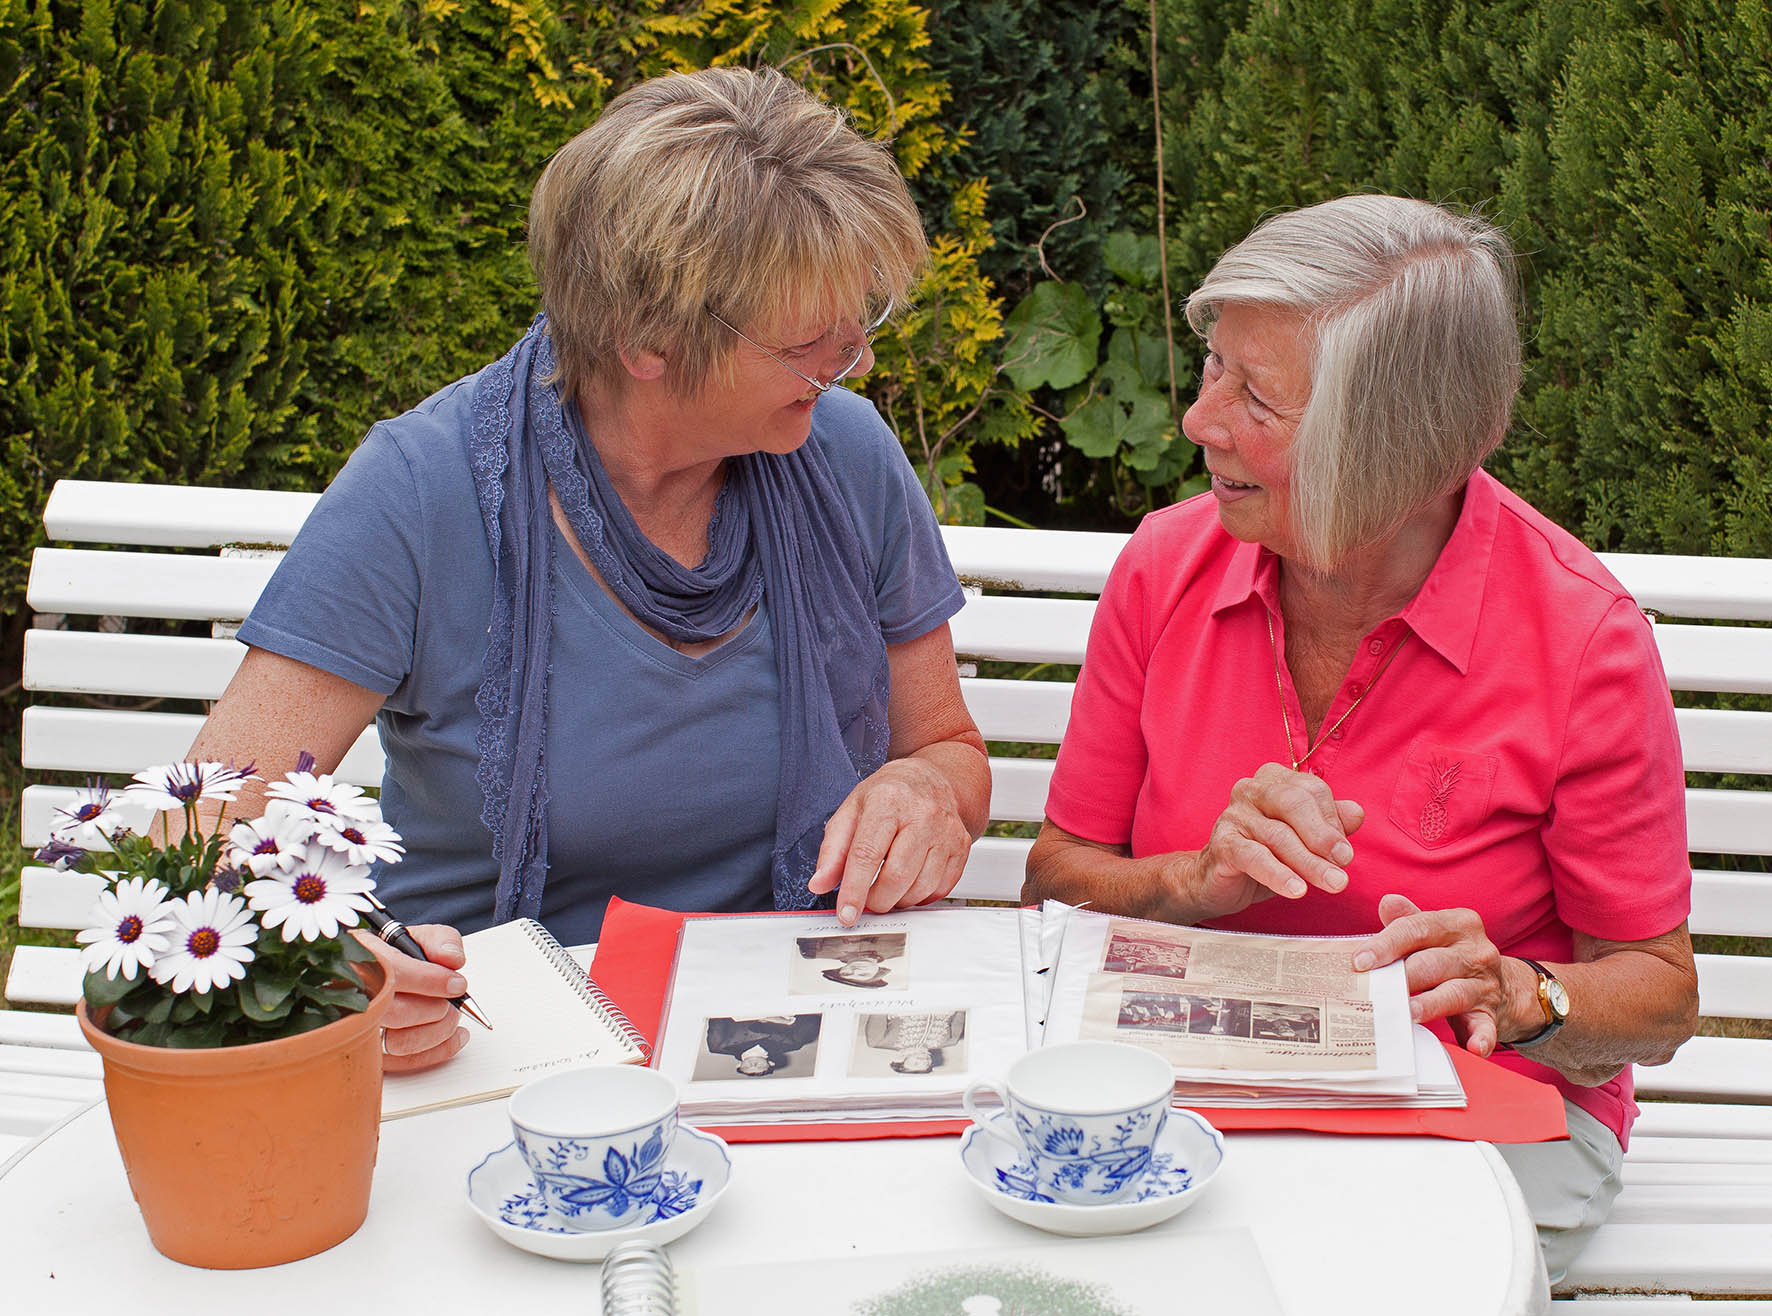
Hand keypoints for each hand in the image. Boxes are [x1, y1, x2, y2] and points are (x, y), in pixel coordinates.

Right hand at [355, 923, 470, 1072]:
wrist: (368, 976)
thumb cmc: (394, 957)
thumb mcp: (419, 937)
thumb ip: (442, 941)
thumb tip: (453, 961)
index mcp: (363, 959)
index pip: (394, 974)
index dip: (432, 981)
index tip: (457, 984)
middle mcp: (354, 995)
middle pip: (398, 1013)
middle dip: (436, 1007)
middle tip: (450, 999)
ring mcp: (357, 1028)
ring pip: (401, 1043)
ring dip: (437, 1031)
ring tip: (448, 1014)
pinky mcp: (369, 1053)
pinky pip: (403, 1063)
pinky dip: (436, 1052)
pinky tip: (454, 1036)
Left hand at [806, 758, 971, 925]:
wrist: (930, 778)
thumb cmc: (887, 795)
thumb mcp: (851, 811)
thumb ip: (833, 850)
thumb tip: (820, 884)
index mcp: (888, 802)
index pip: (867, 854)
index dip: (854, 890)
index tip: (846, 915)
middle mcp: (922, 815)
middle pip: (897, 876)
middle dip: (877, 900)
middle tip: (867, 900)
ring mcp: (946, 831)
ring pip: (921, 887)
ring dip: (899, 900)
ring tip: (887, 889)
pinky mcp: (961, 846)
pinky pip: (941, 888)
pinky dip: (921, 897)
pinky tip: (909, 884)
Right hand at [1179, 762, 1364, 918]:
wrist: (1217, 880)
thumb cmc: (1266, 854)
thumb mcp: (1303, 840)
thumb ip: (1330, 824)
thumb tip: (1356, 813)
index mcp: (1275, 780)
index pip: (1311, 789)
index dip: (1332, 820)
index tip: (1345, 853)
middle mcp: (1251, 789)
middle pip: (1294, 803)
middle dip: (1323, 836)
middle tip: (1344, 863)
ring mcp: (1233, 815)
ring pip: (1278, 835)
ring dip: (1309, 862)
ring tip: (1333, 883)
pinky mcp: (1221, 843)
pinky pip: (1254, 857)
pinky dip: (1278, 874)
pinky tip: (1297, 890)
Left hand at [1352, 894, 1512, 1055]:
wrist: (1506, 987)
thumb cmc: (1453, 956)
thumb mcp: (1435, 932)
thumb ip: (1409, 920)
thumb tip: (1387, 902)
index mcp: (1458, 924)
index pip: (1417, 928)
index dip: (1386, 944)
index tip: (1359, 961)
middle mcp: (1475, 952)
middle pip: (1432, 962)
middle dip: (1402, 976)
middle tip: (1375, 990)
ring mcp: (1485, 985)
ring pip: (1454, 993)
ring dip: (1430, 1004)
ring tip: (1407, 1012)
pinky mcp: (1491, 1015)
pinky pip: (1487, 1027)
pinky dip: (1482, 1038)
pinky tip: (1474, 1047)